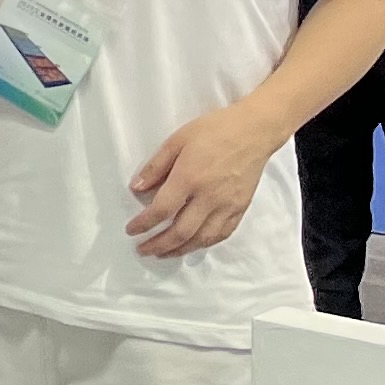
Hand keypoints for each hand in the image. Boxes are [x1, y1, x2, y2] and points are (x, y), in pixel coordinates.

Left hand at [127, 103, 277, 257]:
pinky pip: (222, 234)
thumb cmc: (212, 131)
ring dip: (181, 250)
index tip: (131, 230)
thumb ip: (156, 166)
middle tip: (143, 250)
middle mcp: (209, 198)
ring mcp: (228, 206)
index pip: (162, 210)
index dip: (144, 224)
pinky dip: (205, 244)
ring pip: (202, 238)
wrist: (253, 132)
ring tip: (164, 253)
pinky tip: (193, 245)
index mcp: (189, 178)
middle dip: (159, 245)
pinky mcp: (241, 209)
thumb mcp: (176, 140)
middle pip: (181, 231)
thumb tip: (136, 188)